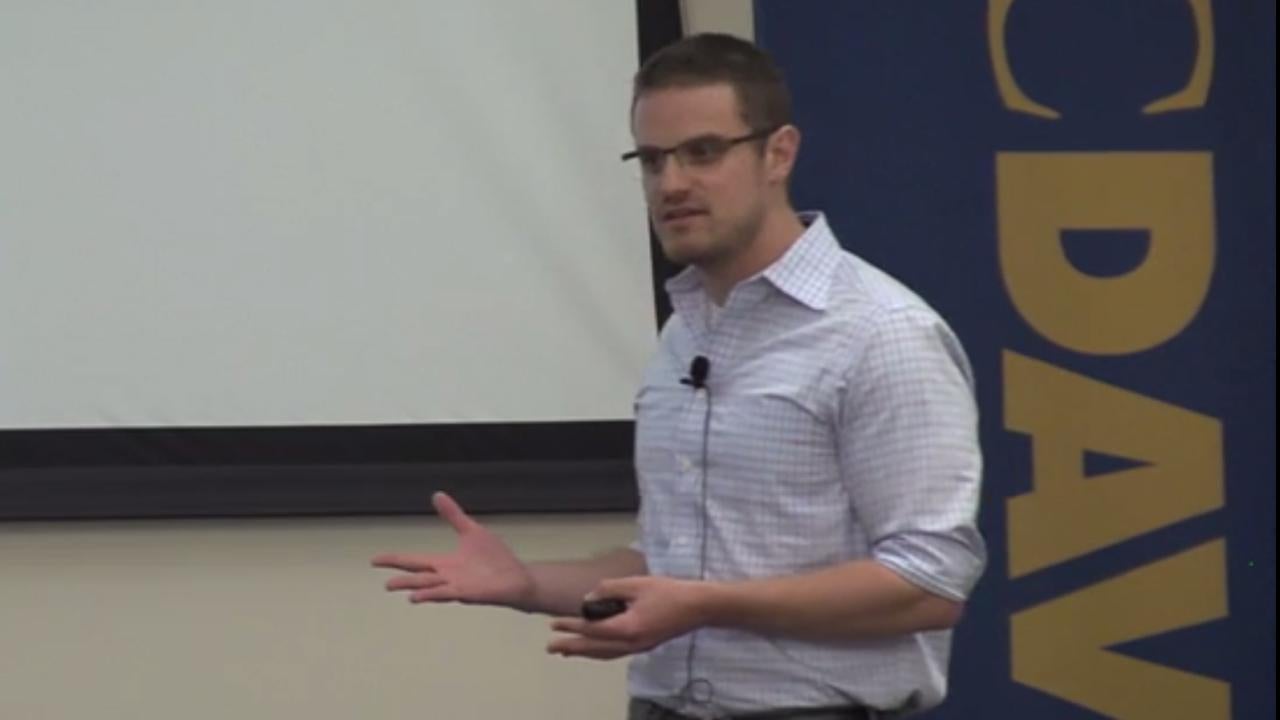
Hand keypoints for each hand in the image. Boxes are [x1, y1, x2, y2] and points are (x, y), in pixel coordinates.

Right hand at [371, 492, 535, 608]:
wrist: (516, 576)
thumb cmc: (495, 558)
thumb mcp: (470, 531)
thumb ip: (453, 515)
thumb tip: (437, 494)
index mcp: (444, 562)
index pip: (414, 561)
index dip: (395, 559)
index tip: (375, 559)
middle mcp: (446, 576)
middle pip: (417, 576)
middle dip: (400, 577)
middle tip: (382, 580)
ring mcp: (456, 586)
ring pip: (428, 586)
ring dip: (412, 587)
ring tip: (392, 586)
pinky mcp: (468, 593)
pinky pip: (446, 593)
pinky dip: (431, 594)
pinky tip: (417, 596)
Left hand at [547, 576, 710, 659]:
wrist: (699, 607)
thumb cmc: (669, 592)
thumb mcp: (636, 584)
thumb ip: (609, 590)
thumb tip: (588, 599)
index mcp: (628, 628)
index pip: (592, 629)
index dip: (572, 626)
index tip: (554, 624)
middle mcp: (631, 643)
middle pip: (595, 648)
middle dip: (572, 647)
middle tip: (551, 648)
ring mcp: (639, 647)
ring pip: (605, 654)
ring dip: (584, 653)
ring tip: (566, 652)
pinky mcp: (645, 645)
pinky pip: (615, 653)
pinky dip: (599, 652)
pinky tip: (595, 648)